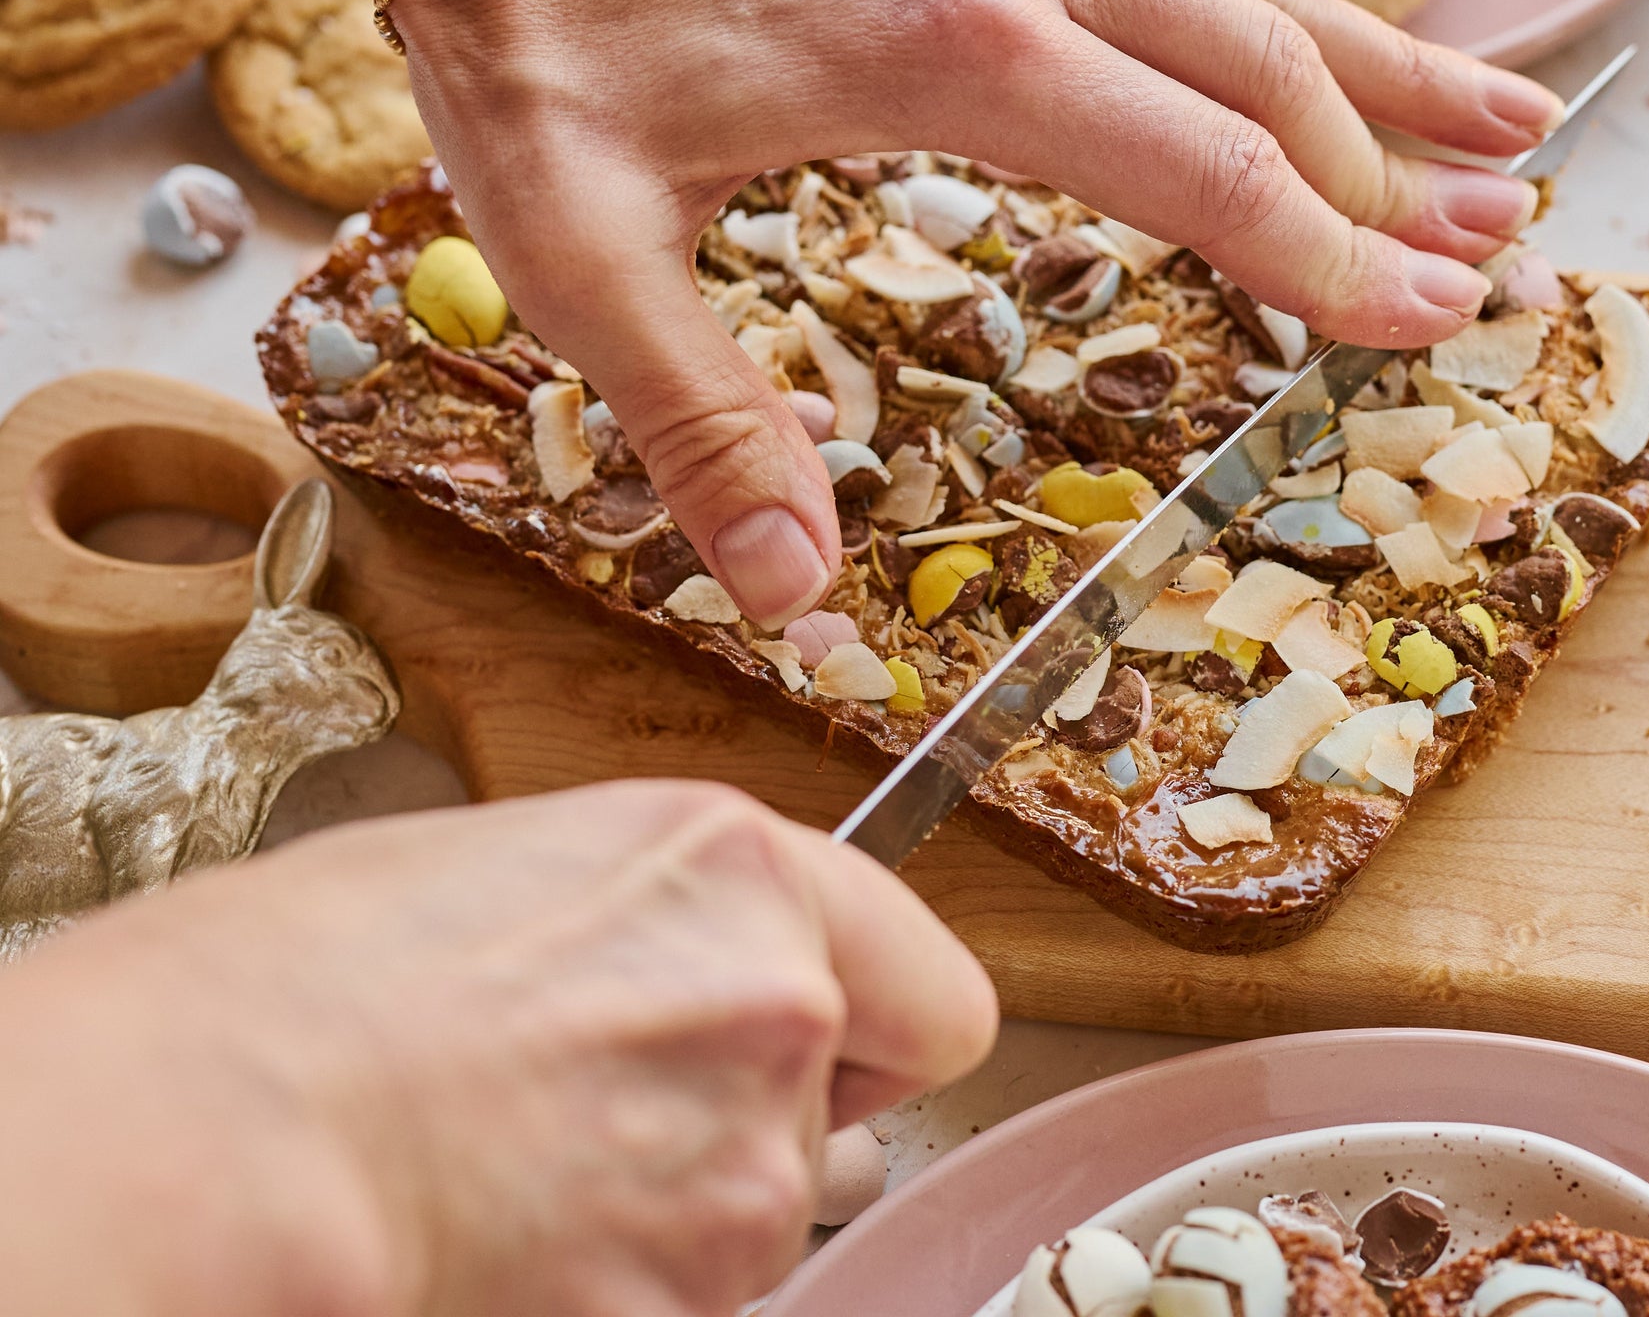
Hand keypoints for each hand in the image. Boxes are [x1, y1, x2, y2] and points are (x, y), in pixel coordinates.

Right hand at [0, 781, 994, 1316]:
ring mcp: (741, 1182)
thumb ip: (679, 920)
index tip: (827, 1031)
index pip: (937, 998)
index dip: (883, 1022)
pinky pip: (690, 1293)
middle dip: (766, 1114)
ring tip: (537, 1161)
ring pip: (766, 1213)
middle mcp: (782, 1018)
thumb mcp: (539, 863)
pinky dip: (624, 1277)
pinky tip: (516, 1231)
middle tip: (626, 1099)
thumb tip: (701, 972)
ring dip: (687, 1202)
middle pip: (852, 1112)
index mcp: (750, 879)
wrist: (222, 1127)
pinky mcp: (681, 1307)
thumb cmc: (322, 968)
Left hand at [393, 0, 1561, 627]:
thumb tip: (790, 593)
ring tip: (1514, 117)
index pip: (1211, 173)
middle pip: (1265, 76)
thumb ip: (697, 418)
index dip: (1336, 259)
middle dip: (1390, 179)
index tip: (1443, 317)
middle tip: (1501, 254)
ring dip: (1386, 53)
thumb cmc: (529, 31)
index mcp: (953, 59)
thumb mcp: (578, 251)